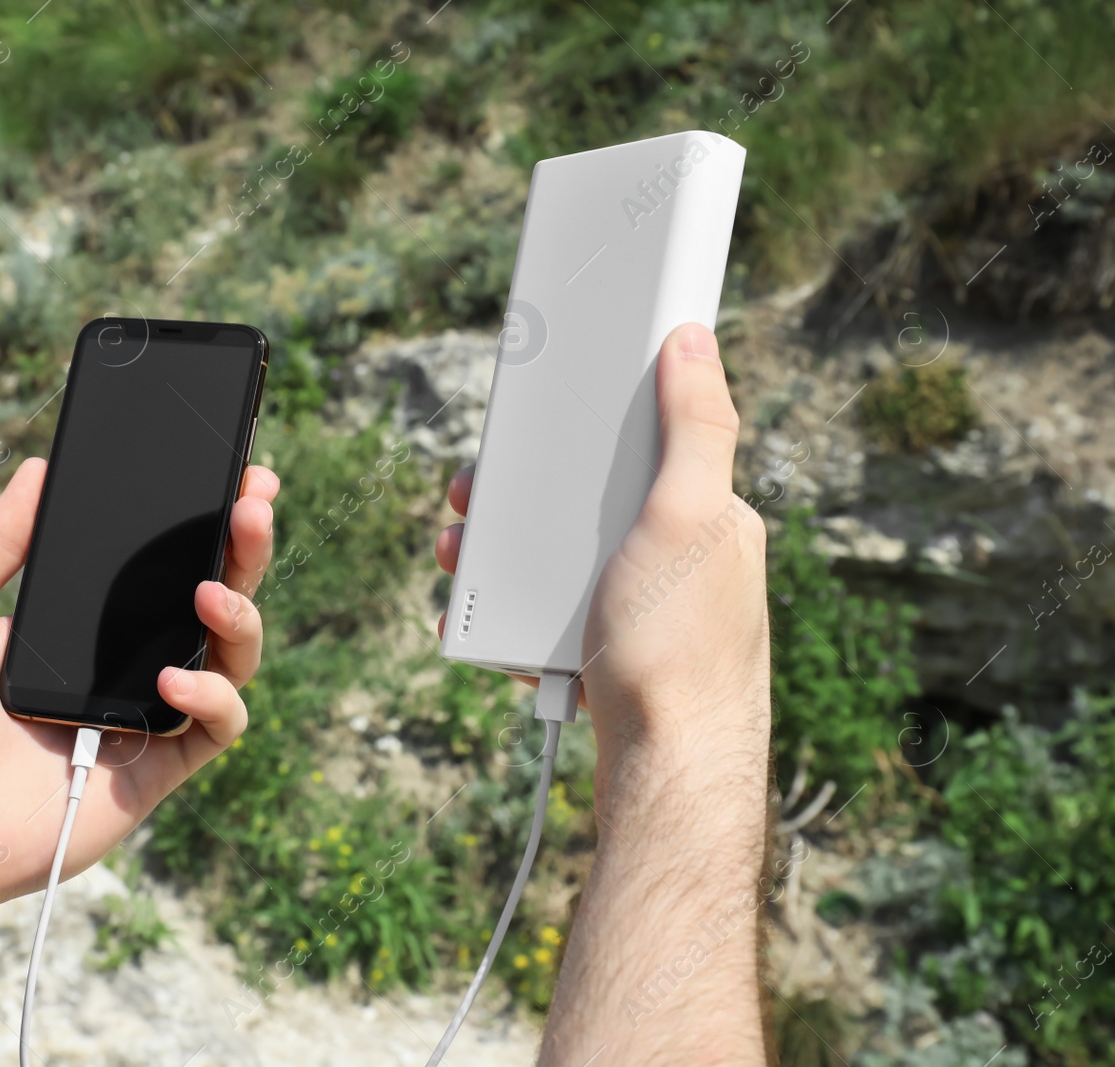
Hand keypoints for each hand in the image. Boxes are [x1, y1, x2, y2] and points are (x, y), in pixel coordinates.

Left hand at [0, 459, 279, 942]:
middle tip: (253, 502)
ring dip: (241, 614)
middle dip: (247, 544)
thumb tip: (39, 467)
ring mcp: (155, 713)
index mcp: (97, 620)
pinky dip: (211, 695)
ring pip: (236, 654)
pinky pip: (220, 724)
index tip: (236, 473)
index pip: (167, 560)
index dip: (208, 518)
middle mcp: (137, 660)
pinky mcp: (164, 766)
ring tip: (210, 592)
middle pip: (219, 593)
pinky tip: (173, 679)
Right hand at [434, 322, 769, 771]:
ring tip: (460, 557)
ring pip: (556, 561)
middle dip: (520, 495)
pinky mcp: (607, 656)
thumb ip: (695, 426)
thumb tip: (695, 340)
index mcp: (704, 516)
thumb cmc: (680, 653)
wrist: (664, 778)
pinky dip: (509, 613)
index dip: (581, 424)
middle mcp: (676, 561)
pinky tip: (480, 620)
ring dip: (499, 555)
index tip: (534, 413)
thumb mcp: (689, 518)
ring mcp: (641, 612)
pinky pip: (545, 617)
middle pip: (583, 500)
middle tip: (472, 495)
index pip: (637, 443)